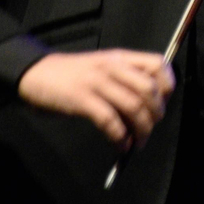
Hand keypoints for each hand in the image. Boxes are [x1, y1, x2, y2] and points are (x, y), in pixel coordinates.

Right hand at [17, 49, 174, 149]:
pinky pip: (110, 121)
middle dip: (156, 113)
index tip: (163, 102)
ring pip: (133, 106)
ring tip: (138, 142)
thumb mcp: (102, 67)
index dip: (167, 84)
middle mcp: (112, 67)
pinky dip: (120, 138)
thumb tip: (148, 107)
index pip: (157, 63)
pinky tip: (121, 146)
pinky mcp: (82, 99)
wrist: (36, 72)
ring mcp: (97, 82)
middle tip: (151, 127)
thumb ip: (123, 79)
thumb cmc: (71, 74)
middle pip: (149, 89)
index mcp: (119, 58)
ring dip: (141, 130)